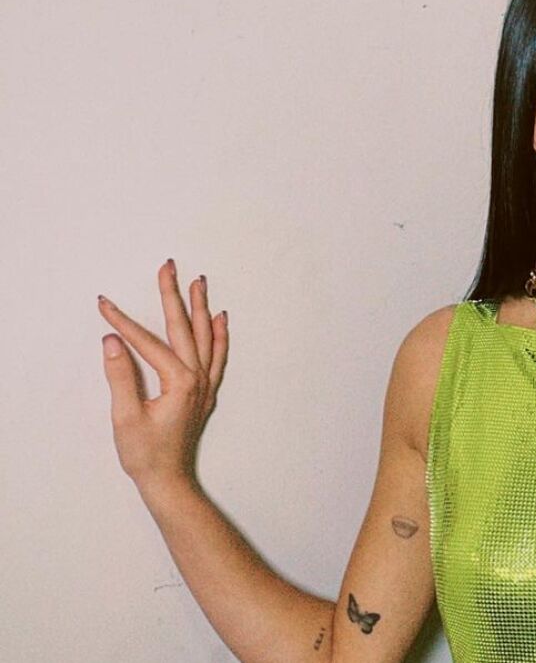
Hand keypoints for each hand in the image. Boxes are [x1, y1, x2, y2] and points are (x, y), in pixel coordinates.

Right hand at [98, 258, 228, 488]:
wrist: (168, 481)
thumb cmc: (146, 454)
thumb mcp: (126, 417)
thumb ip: (121, 377)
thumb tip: (113, 341)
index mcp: (180, 382)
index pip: (149, 343)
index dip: (124, 323)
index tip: (105, 304)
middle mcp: (198, 379)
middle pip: (184, 328)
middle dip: (174, 295)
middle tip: (169, 266)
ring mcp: (205, 385)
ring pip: (205, 337)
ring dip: (200, 308)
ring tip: (198, 282)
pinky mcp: (205, 393)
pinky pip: (217, 356)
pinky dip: (219, 335)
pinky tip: (221, 319)